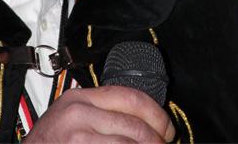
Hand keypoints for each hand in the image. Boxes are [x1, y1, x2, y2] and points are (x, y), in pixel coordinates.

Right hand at [23, 85, 175, 142]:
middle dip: (157, 139)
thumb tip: (142, 122)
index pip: (130, 97)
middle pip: (135, 125)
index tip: (167, 127)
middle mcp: (79, 116)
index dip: (156, 113)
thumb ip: (100, 113)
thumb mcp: (70, 118)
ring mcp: (78, 139)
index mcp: (80, 99)